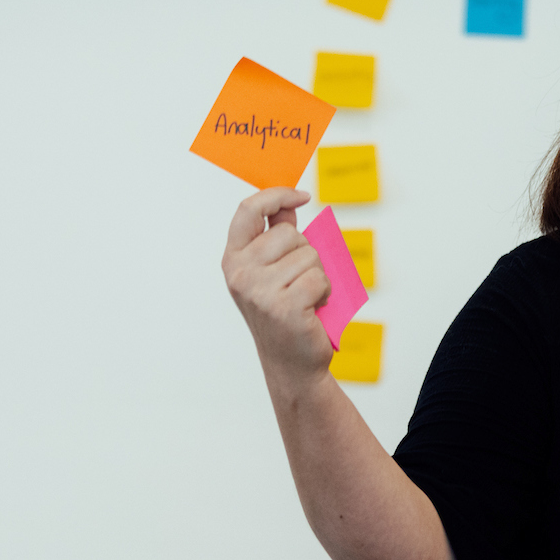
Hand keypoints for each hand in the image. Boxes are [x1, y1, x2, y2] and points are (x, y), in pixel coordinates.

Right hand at [222, 186, 333, 395]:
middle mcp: (240, 273)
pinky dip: (325, 292)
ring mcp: (259, 290)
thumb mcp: (274, 272)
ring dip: (318, 275)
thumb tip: (290, 203)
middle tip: (300, 282)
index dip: (276, 195)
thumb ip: (278, 238)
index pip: (248, 209)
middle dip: (306, 254)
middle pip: (289, 234)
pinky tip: (313, 308)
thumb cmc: (288, 314)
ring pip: (309, 256)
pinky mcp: (283, 306)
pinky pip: (319, 278)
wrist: (292, 364)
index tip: (302, 195)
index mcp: (233, 259)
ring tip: (306, 298)